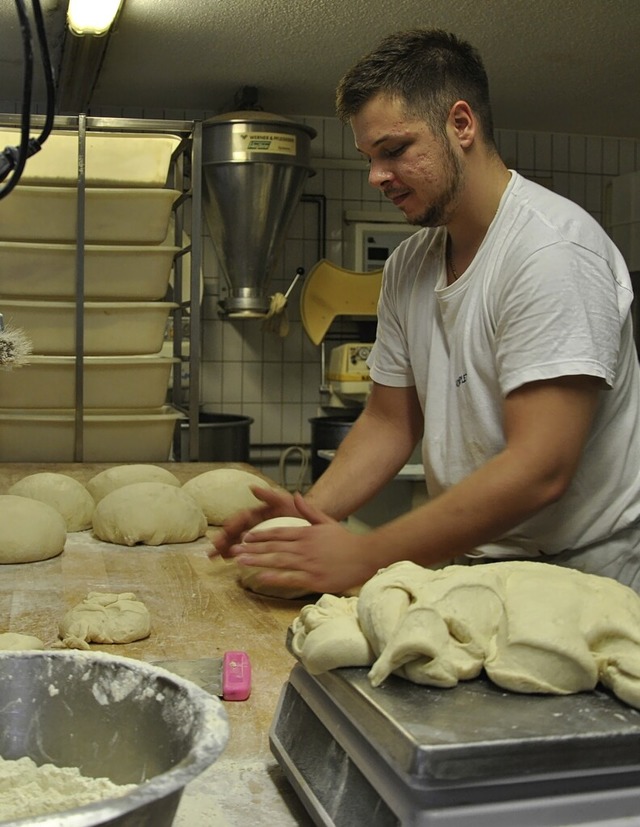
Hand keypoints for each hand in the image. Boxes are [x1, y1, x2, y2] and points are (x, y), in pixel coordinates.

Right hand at [210, 485, 307, 558]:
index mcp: (259, 512)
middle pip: (236, 530)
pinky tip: (226, 559)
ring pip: (237, 539)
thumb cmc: (296, 509)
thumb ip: (269, 495)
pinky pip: (245, 548)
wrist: (310, 519)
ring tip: (215, 556)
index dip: (233, 524)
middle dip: (224, 539)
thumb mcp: (284, 500)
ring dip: (225, 546)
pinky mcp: (260, 542)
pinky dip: (235, 552)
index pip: (242, 518)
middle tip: (212, 547)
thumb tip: (252, 487)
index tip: (226, 531)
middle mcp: (255, 522)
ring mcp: (256, 532)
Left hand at [229, 494, 378, 594]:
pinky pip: (290, 578)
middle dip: (251, 548)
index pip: (277, 532)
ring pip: (277, 561)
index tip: (245, 537)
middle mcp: (304, 547)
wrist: (365, 555)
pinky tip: (260, 577)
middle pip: (273, 546)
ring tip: (240, 562)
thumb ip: (308, 510)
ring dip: (257, 561)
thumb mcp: (326, 521)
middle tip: (234, 550)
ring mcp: (308, 563)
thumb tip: (295, 496)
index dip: (259, 535)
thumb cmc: (345, 540)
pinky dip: (274, 577)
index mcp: (306, 533)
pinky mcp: (313, 579)